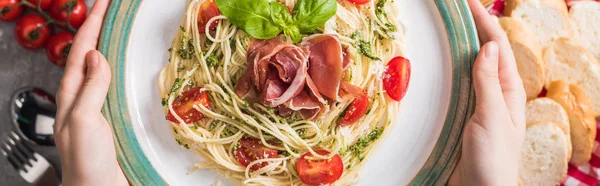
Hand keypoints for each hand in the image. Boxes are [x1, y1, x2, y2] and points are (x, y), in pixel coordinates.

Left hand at [54, 0, 127, 184]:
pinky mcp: (116, 118)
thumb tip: (96, 55)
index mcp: (71, 94)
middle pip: (92, 54)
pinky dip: (127, 71)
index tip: (105, 3)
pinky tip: (137, 69)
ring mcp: (101, 107)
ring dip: (115, 47)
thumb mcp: (83, 119)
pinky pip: (121, 87)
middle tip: (116, 10)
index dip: (93, 23)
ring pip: (107, 69)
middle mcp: (84, 97)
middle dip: (102, 29)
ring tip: (126, 31)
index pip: (81, 49)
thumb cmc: (84, 161)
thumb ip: (90, 87)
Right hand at [448, 0, 526, 184]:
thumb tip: (488, 47)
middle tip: (454, 13)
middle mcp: (494, 94)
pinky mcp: (460, 117)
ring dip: (458, 49)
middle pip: (483, 54)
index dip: (485, 22)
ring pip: (467, 70)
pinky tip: (437, 68)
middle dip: (472, 30)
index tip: (469, 4)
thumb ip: (488, 83)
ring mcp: (477, 105)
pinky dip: (447, 73)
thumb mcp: (492, 117)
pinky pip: (454, 89)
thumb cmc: (493, 159)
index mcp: (508, 91)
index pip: (497, 48)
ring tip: (445, 31)